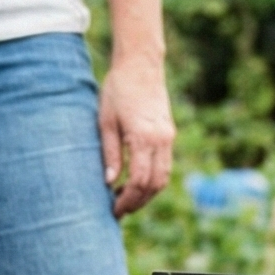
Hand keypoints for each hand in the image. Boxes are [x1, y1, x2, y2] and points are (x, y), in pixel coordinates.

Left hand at [98, 58, 174, 217]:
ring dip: (147, 193)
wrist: (140, 64)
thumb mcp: (105, 122)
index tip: (114, 210)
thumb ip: (110, 153)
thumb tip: (109, 182)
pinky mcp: (169, 133)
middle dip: (138, 202)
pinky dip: (153, 179)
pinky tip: (135, 181)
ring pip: (163, 177)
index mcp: (143, 137)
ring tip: (126, 199)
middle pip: (154, 184)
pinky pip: (165, 165)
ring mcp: (168, 136)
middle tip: (119, 210)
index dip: (127, 200)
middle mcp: (161, 139)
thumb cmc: (117, 90)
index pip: (139, 181)